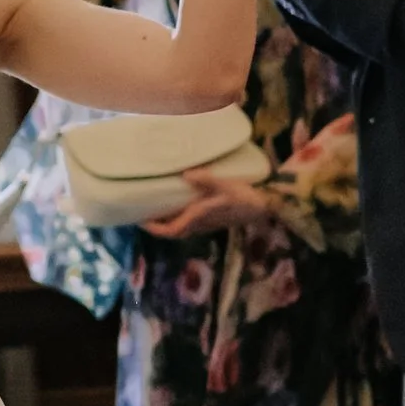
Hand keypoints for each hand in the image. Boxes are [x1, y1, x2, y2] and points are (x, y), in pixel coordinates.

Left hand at [143, 177, 274, 239]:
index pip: (171, 230)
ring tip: (154, 207)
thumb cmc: (244, 196)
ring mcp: (205, 224)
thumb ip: (206, 179)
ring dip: (166, 221)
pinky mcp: (211, 219)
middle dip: (156, 226)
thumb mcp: (225, 185)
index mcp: (198, 218)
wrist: (264, 206)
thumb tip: (186, 174)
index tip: (140, 220)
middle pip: (172, 231)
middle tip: (141, 212)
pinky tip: (176, 203)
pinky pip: (188, 222)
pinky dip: (177, 216)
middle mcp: (199, 224)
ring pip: (180, 227)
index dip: (154, 228)